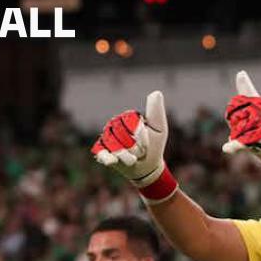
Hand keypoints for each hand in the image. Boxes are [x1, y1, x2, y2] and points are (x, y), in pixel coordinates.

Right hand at [90, 90, 176, 204]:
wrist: (147, 167)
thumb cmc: (153, 145)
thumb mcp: (159, 129)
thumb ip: (156, 112)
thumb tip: (155, 93)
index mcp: (127, 118)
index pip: (129, 122)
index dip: (139, 135)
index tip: (148, 144)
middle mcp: (115, 126)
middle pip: (119, 132)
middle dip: (133, 146)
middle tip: (141, 153)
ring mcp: (108, 139)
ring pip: (112, 143)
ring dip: (125, 154)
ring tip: (133, 160)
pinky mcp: (103, 152)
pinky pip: (101, 152)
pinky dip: (106, 157)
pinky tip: (112, 161)